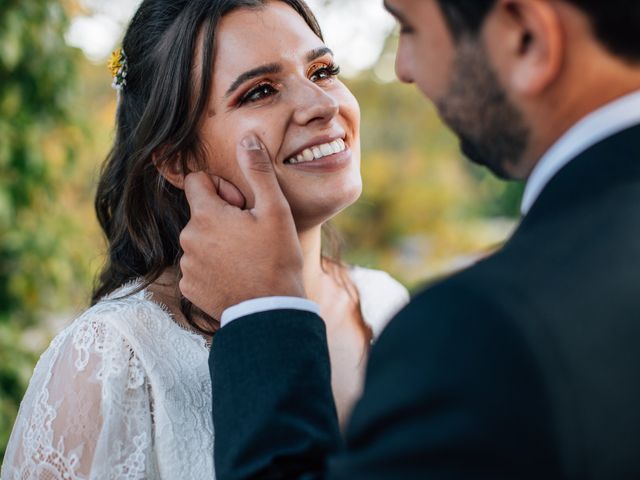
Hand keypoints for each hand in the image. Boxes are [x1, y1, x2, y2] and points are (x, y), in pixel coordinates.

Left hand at [179, 134, 305, 318]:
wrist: (270, 312)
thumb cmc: (276, 258)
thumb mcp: (274, 210)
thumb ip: (257, 171)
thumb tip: (247, 138)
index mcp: (205, 215)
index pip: (197, 181)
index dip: (222, 189)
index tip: (242, 206)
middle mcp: (188, 238)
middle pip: (201, 212)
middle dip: (222, 217)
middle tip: (251, 235)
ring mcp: (187, 266)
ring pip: (200, 240)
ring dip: (218, 243)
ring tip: (246, 258)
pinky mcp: (189, 288)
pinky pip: (198, 266)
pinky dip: (214, 268)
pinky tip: (237, 276)